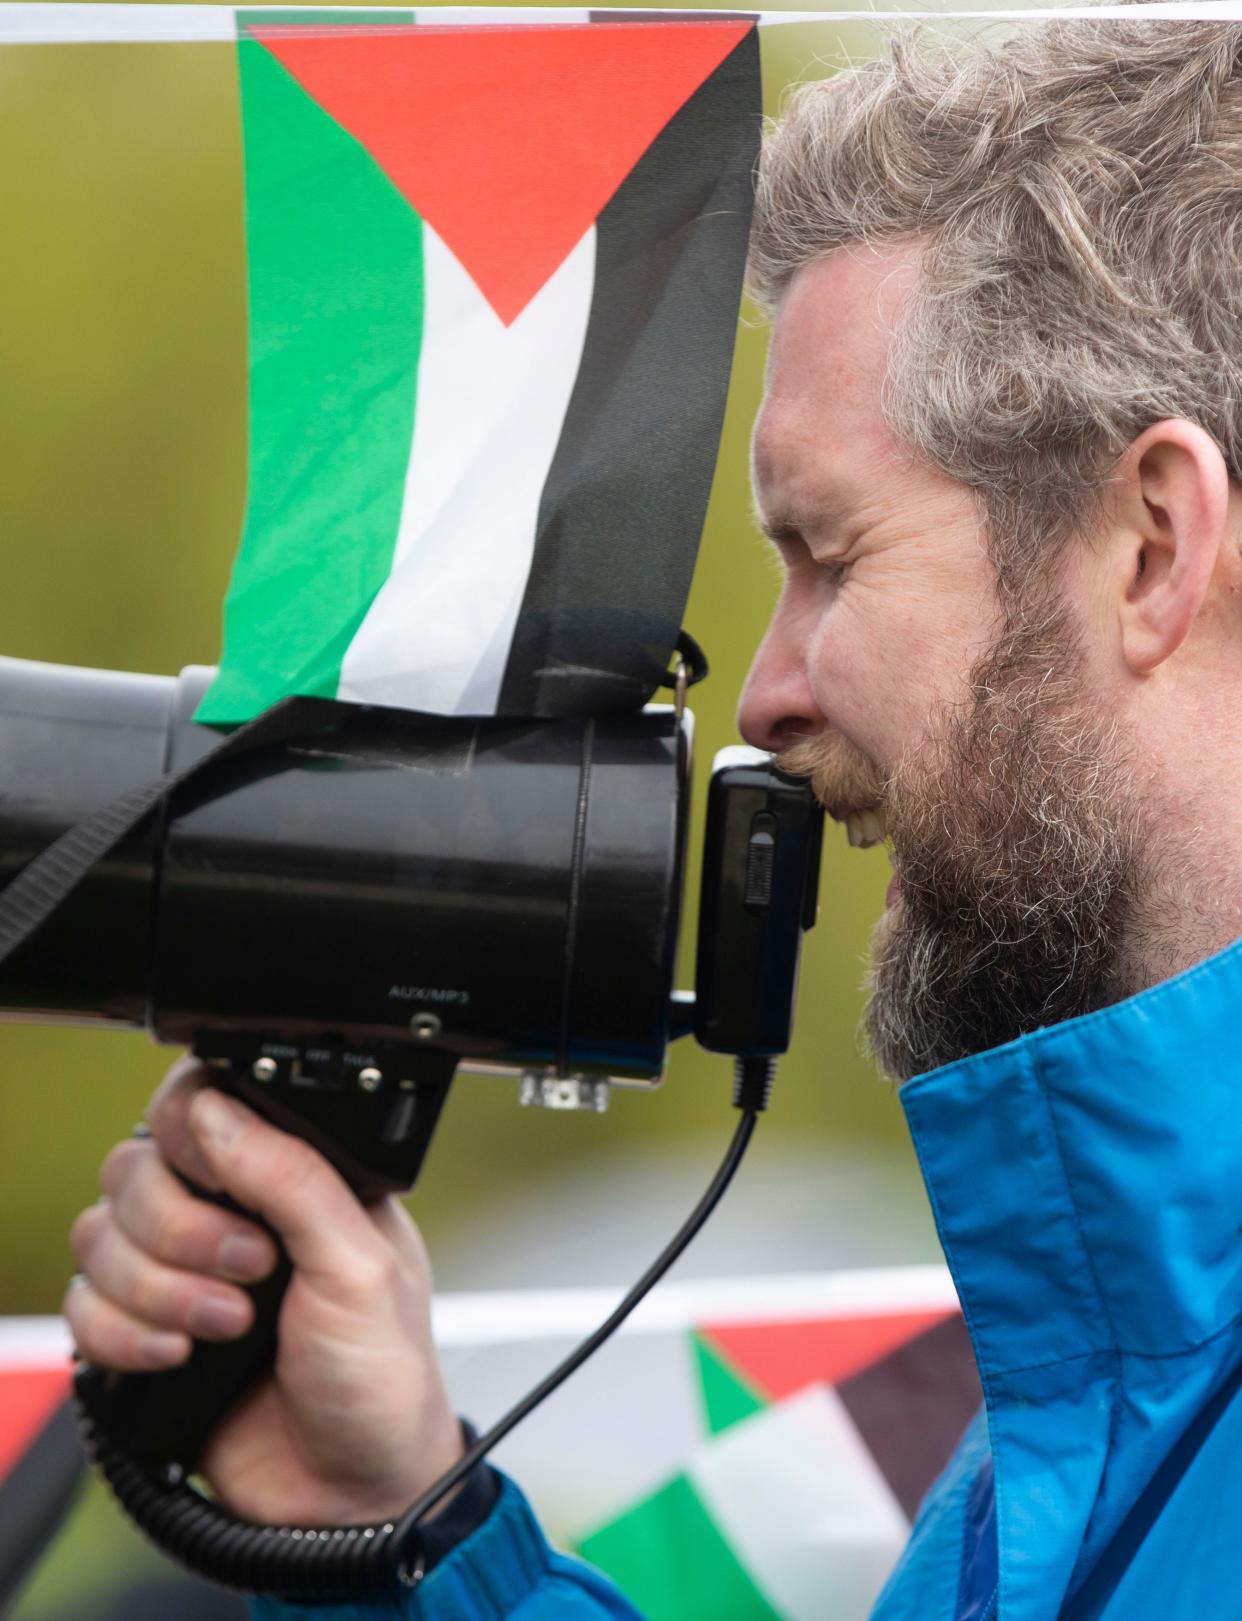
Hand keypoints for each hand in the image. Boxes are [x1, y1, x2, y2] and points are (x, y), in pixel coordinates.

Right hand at [65, 1056, 464, 1525]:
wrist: (349, 1494)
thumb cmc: (381, 1376)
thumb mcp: (361, 1264)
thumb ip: (293, 1177)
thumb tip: (214, 1109)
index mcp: (292, 1174)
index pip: (202, 1106)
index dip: (192, 1138)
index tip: (218, 1183)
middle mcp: (230, 1212)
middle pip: (137, 1168)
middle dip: (182, 1231)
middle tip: (250, 1272)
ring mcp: (181, 1270)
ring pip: (100, 1234)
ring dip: (160, 1290)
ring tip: (229, 1327)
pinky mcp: (144, 1329)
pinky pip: (83, 1304)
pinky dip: (124, 1334)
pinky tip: (180, 1357)